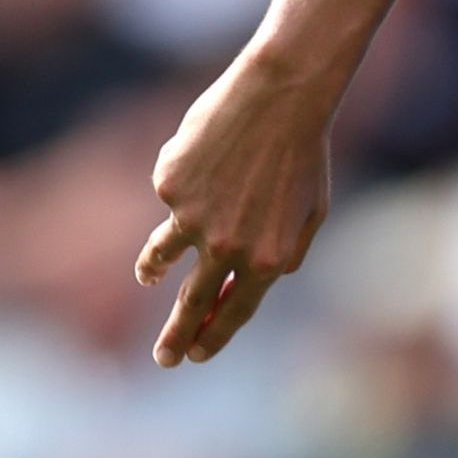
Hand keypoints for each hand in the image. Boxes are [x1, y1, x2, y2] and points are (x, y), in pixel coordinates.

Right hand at [138, 50, 342, 366]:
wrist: (282, 97)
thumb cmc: (304, 153)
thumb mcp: (309, 214)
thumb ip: (285, 255)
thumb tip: (253, 285)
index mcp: (268, 260)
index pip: (234, 312)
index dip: (214, 337)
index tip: (198, 356)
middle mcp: (227, 247)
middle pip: (191, 305)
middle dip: (175, 338)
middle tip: (163, 360)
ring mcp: (193, 218)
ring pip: (161, 257)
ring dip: (152, 271)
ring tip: (148, 277)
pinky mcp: (170, 186)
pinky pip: (171, 195)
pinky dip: (184, 182)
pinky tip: (206, 155)